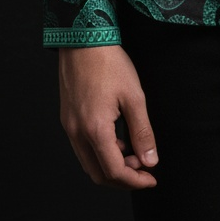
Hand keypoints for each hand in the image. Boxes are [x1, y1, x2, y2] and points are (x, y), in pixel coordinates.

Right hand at [59, 44, 158, 188]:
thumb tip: (150, 161)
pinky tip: (117, 139)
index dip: (135, 181)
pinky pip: (83, 148)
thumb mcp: (134, 97)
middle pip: (98, 174)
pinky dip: (101, 152)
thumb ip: (142, 132)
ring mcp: (69, 126)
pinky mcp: (67, 118)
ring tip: (134, 150)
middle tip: (144, 169)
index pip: (114, 171)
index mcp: (95, 130)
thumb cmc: (110, 63)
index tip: (151, 178)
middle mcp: (77, 133)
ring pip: (89, 163)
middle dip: (123, 178)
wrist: (84, 39)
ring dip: (111, 165)